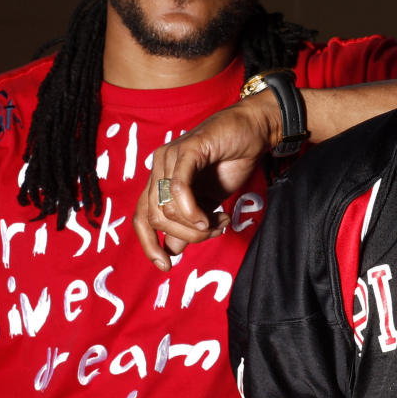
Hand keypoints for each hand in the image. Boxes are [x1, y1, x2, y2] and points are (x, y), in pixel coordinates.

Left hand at [133, 96, 280, 270]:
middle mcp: (159, 169)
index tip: (166, 267)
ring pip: (167, 208)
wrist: (254, 131)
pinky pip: (179, 188)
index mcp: (160, 182)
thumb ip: (189, 224)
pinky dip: (193, 210)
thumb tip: (172, 251)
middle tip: (214, 231)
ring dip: (197, 226)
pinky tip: (212, 217)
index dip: (149, 246)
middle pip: (156, 219)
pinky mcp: (187, 149)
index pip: (142, 219)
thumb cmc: (231, 163)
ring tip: (221, 220)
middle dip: (187, 236)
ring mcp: (170, 157)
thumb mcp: (208, 203)